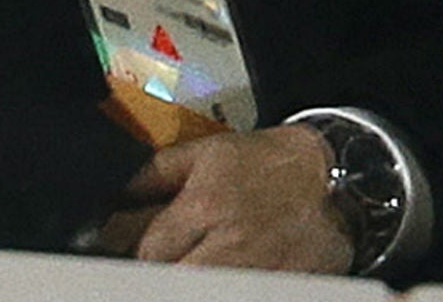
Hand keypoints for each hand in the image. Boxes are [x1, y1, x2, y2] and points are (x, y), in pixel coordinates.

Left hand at [104, 125, 351, 272]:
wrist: (330, 181)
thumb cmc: (262, 164)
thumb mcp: (203, 153)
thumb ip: (154, 174)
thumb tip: (116, 197)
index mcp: (204, 207)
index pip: (146, 247)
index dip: (122, 250)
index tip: (112, 249)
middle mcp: (230, 245)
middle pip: (170, 279)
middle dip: (150, 274)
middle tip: (142, 266)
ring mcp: (259, 274)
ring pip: (201, 290)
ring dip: (182, 282)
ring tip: (177, 267)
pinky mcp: (282, 289)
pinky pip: (241, 295)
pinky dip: (217, 287)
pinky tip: (209, 277)